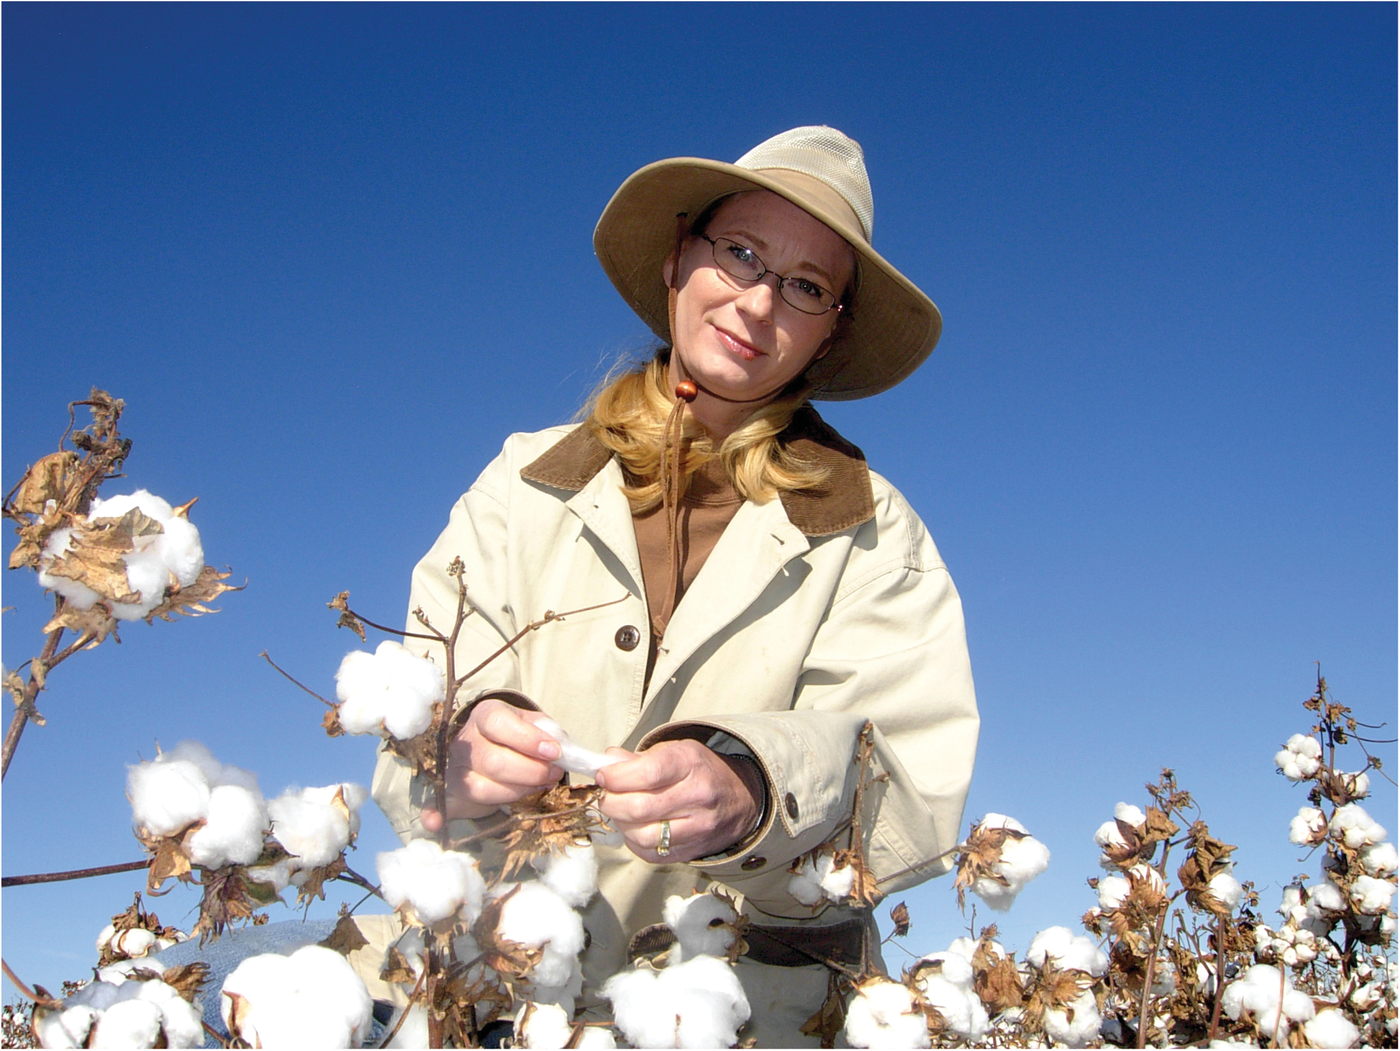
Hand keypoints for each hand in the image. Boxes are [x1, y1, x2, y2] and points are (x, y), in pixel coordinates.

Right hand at [421, 698, 563, 831]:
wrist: (497, 743)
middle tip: (553, 774)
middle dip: (531, 772)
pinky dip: (434, 814)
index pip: (499, 723)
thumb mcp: (538, 724)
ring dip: (516, 792)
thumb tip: (559, 751)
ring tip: (537, 787)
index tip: (554, 752)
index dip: (528, 739)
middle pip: (493, 761)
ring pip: (480, 787)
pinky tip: (435, 824)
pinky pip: (438, 804)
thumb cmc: (521, 735)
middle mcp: (465, 741)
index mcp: (485, 715)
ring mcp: (454, 768)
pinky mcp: (450, 792)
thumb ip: (549, 734)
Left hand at [595, 740, 762, 862]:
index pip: (647, 773)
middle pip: (639, 808)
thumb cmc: (699, 770)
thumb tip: (606, 763)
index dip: (616, 777)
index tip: (603, 776)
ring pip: (642, 836)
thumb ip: (638, 758)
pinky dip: (634, 842)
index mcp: (690, 763)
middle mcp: (697, 796)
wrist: (742, 799)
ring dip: (622, 825)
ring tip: (621, 812)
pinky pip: (650, 854)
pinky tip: (636, 827)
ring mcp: (697, 828)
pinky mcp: (692, 852)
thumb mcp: (675, 751)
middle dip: (610, 802)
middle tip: (605, 796)